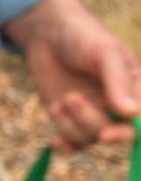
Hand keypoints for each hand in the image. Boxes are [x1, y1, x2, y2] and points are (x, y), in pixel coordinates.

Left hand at [3, 0, 140, 149]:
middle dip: (93, 124)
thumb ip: (117, 81)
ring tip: (60, 100)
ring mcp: (96, 114)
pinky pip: (74, 144)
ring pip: (91, 137)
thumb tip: (130, 112)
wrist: (48, 35)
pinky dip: (64, 145)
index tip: (106, 134)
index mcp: (136, 87)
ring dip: (72, 124)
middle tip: (73, 101)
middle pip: (118, 132)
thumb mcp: (103, 52)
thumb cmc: (82, 36)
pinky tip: (55, 142)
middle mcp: (119, 105)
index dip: (130, 131)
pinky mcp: (72, 120)